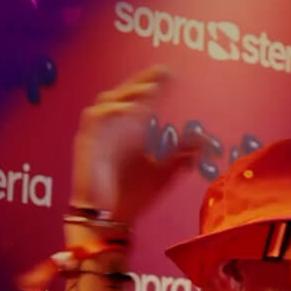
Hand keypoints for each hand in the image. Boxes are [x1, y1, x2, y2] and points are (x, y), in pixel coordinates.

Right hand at [70, 65, 205, 222]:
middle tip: (161, 71)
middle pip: (125, 93)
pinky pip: (94, 117)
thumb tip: (204, 142)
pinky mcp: (86, 143)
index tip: (172, 74)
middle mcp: (114, 128)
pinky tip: (131, 109)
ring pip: (107, 100)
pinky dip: (112, 110)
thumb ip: (181, 156)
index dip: (155, 85)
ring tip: (148, 87)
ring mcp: (99, 134)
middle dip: (142, 81)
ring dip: (127, 91)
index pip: (142, 100)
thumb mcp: (164, 173)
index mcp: (131, 132)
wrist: (109, 218)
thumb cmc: (132, 196)